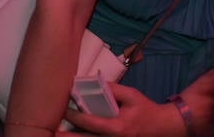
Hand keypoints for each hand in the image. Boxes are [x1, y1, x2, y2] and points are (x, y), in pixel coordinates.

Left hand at [64, 83, 185, 135]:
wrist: (163, 127)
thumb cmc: (146, 110)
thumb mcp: (131, 95)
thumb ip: (112, 89)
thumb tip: (92, 82)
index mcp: (117, 127)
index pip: (90, 123)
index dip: (74, 117)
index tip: (62, 110)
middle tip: (50, 131)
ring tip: (56, 135)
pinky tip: (74, 136)